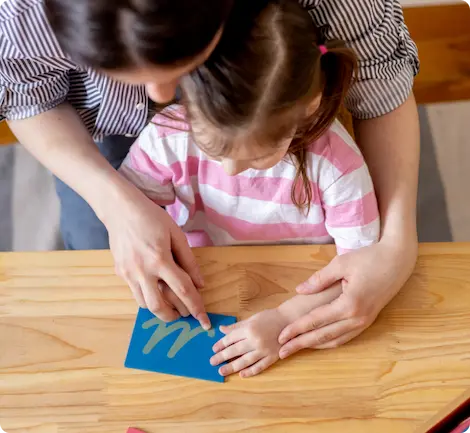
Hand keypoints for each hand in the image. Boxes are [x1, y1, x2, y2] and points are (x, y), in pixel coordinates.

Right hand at [103, 185, 210, 328]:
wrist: (120, 209)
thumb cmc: (152, 217)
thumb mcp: (176, 234)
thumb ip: (189, 260)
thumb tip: (200, 284)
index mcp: (160, 259)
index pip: (183, 290)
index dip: (196, 307)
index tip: (204, 321)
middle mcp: (142, 271)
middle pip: (160, 306)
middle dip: (175, 316)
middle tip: (185, 314)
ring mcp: (128, 273)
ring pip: (145, 305)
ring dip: (160, 309)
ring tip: (171, 305)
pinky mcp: (119, 273)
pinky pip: (135, 294)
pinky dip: (148, 298)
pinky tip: (156, 291)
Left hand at [210, 309, 287, 377]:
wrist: (290, 320)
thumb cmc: (270, 317)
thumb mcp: (252, 318)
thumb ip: (236, 326)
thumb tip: (221, 329)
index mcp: (249, 329)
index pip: (231, 339)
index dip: (221, 344)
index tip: (214, 349)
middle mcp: (255, 340)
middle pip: (235, 351)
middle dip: (222, 357)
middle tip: (212, 362)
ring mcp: (264, 350)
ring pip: (245, 361)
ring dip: (232, 367)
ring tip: (221, 371)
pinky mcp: (272, 357)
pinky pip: (259, 366)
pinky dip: (250, 371)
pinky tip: (241, 375)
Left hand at [278, 239, 416, 356]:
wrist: (398, 260)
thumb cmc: (369, 257)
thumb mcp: (341, 264)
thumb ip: (318, 279)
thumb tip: (299, 290)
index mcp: (349, 304)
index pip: (315, 320)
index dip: (296, 329)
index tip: (280, 337)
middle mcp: (358, 318)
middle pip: (323, 336)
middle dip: (301, 344)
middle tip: (281, 351)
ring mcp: (365, 321)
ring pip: (335, 340)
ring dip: (315, 346)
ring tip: (296, 349)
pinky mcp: (369, 320)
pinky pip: (346, 336)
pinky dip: (330, 341)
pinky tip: (318, 342)